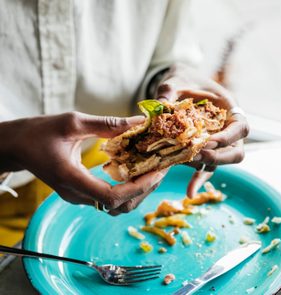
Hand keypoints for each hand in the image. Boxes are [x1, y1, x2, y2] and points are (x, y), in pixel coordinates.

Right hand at [0, 112, 166, 213]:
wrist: (18, 146)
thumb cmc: (39, 132)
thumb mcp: (73, 122)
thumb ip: (107, 124)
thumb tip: (138, 122)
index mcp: (71, 177)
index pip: (111, 197)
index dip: (137, 188)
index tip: (156, 172)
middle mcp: (75, 194)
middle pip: (118, 205)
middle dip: (143, 189)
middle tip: (161, 169)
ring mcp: (77, 196)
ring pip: (115, 206)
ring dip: (136, 191)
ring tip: (152, 170)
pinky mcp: (80, 192)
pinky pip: (108, 198)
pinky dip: (126, 188)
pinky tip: (135, 171)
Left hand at [153, 63, 248, 196]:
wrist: (180, 86)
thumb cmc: (184, 81)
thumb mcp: (176, 81)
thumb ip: (168, 91)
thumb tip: (160, 105)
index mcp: (229, 110)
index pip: (241, 127)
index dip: (228, 137)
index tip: (208, 141)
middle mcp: (226, 129)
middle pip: (236, 151)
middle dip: (218, 157)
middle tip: (197, 156)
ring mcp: (216, 142)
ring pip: (220, 162)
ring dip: (206, 170)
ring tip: (189, 182)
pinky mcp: (202, 150)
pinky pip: (204, 167)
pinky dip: (198, 179)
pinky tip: (189, 192)